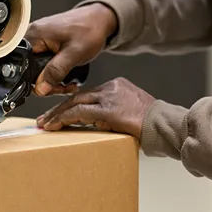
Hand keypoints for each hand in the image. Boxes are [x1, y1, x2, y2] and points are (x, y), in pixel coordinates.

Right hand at [25, 4, 117, 95]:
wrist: (100, 20)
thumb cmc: (89, 30)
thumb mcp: (74, 54)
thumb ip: (56, 71)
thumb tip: (40, 88)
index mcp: (35, 35)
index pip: (22, 66)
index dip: (37, 82)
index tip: (52, 87)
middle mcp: (33, 35)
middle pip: (29, 69)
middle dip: (47, 83)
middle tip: (63, 87)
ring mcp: (38, 38)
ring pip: (37, 68)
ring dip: (52, 79)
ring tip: (67, 82)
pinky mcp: (45, 42)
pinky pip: (43, 62)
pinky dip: (54, 71)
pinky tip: (65, 73)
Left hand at [36, 77, 155, 138]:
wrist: (166, 125)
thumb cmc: (154, 125)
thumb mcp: (132, 113)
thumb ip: (115, 113)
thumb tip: (101, 125)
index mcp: (118, 86)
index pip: (89, 94)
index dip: (71, 104)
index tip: (60, 113)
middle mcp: (112, 87)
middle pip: (78, 96)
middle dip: (59, 108)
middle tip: (45, 119)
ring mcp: (110, 97)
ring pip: (75, 103)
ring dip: (57, 114)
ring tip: (46, 125)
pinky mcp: (108, 110)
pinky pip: (80, 113)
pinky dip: (65, 118)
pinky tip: (55, 125)